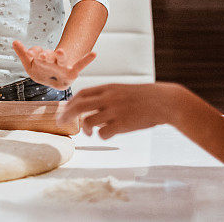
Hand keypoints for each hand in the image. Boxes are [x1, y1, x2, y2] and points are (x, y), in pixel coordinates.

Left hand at [12, 40, 95, 89]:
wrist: (54, 81)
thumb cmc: (42, 71)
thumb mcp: (29, 64)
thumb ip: (23, 53)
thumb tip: (14, 41)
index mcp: (43, 59)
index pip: (37, 53)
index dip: (33, 52)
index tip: (28, 53)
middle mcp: (53, 61)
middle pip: (49, 56)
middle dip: (46, 56)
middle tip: (42, 55)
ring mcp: (63, 66)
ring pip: (61, 60)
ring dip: (60, 56)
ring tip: (60, 51)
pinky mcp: (72, 73)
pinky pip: (81, 65)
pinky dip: (87, 60)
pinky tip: (94, 54)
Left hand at [57, 82, 180, 138]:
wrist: (164, 101)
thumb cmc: (144, 97)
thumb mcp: (122, 90)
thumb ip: (107, 96)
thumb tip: (90, 108)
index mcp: (109, 88)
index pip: (82, 94)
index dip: (70, 103)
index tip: (65, 110)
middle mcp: (109, 98)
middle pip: (79, 106)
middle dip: (66, 115)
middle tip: (60, 123)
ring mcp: (116, 111)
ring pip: (89, 121)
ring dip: (85, 128)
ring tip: (89, 132)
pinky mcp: (123, 124)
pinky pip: (103, 133)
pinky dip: (101, 135)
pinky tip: (106, 134)